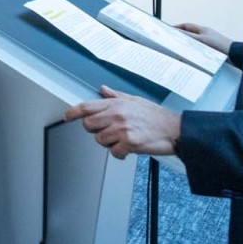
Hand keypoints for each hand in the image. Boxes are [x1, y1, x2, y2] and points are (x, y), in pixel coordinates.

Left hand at [64, 86, 180, 158]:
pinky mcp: (129, 143)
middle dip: (95, 130)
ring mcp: (122, 129)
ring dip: (109, 143)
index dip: (74, 112)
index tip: (67, 116)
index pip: (87, 106)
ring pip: (100, 140)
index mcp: (117, 104)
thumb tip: (102, 90)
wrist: (175, 130)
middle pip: (89, 125)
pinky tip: (128, 149)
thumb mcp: (136, 100)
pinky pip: (113, 152)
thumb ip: (116, 96)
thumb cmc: (156, 116)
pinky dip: (119, 153)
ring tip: (122, 139)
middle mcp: (117, 115)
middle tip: (108, 131)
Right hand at [175, 23, 231, 54]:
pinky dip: (193, 51)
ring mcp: (209, 42)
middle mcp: (205, 34)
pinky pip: (199, 49)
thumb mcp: (201, 40)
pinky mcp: (212, 50)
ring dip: (187, 45)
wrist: (234, 55)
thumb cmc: (220, 46)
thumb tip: (176, 32)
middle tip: (172, 40)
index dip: (177, 27)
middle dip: (180, 36)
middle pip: (190, 34)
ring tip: (179, 49)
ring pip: (194, 42)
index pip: (187, 26)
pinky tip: (190, 56)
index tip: (169, 30)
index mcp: (203, 30)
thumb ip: (189, 36)